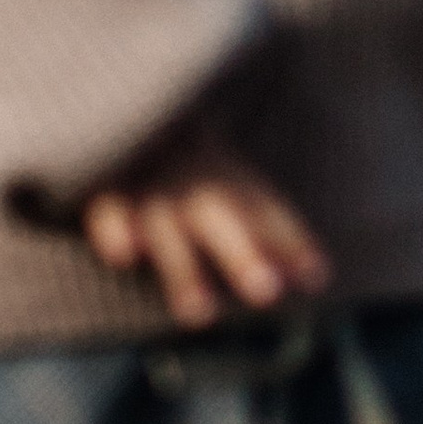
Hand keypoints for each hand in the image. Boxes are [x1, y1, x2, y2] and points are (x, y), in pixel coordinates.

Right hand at [82, 147, 331, 328]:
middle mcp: (194, 185)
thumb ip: (267, 229)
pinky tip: (124, 255)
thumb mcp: (229, 184)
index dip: (290, 243)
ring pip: (168, 227)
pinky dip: (114, 229)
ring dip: (183, 269)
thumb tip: (319, 278)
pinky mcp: (103, 191)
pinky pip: (107, 209)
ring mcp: (148, 189)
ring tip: (200, 315)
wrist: (124, 108)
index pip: (266, 212)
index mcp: (230, 179)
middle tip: (266, 292)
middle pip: (222, 218)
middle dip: (243, 255)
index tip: (315, 278)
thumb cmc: (188, 167)